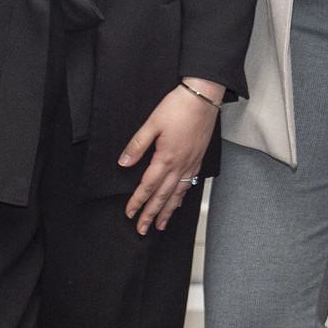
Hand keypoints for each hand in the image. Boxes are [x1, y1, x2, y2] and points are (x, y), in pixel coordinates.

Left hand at [119, 79, 222, 235]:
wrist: (203, 97)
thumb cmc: (178, 107)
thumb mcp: (152, 123)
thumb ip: (137, 145)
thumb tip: (123, 163)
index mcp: (165, 158)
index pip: (148, 186)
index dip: (137, 201)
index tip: (129, 213)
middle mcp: (179, 165)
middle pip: (162, 196)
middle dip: (151, 214)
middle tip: (142, 230)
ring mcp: (191, 164)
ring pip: (177, 194)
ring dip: (167, 212)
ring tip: (160, 225)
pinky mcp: (198, 160)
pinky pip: (188, 185)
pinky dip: (181, 197)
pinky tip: (178, 202)